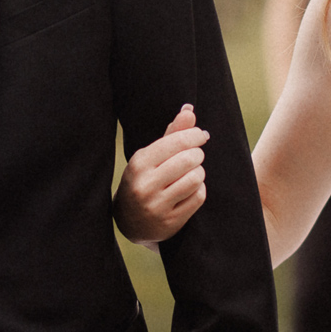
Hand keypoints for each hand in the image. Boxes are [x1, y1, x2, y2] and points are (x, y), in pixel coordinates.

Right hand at [115, 106, 209, 244]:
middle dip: (198, 154)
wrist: (130, 222)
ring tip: (192, 172)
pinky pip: (198, 197)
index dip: (194, 135)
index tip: (200, 135)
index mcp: (139, 163)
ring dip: (199, 173)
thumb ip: (171, 134)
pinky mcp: (170, 221)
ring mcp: (157, 205)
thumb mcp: (150, 157)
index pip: (176, 142)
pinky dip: (199, 189)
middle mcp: (146, 184)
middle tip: (196, 155)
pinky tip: (190, 189)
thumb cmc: (143, 180)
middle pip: (189, 159)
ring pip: (195, 178)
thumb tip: (189, 110)